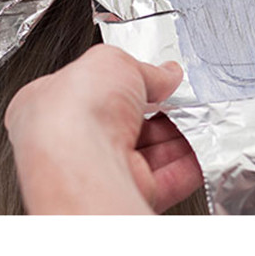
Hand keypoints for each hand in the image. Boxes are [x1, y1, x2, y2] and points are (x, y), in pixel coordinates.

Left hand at [4, 44, 202, 213]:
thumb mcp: (113, 62)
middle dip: (158, 112)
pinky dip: (186, 165)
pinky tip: (201, 150)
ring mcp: (99, 170)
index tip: (154, 78)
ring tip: (199, 121)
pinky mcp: (124, 194)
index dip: (127, 81)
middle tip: (180, 100)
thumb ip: (144, 70)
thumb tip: (165, 74)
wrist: (82, 163)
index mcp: (53, 102)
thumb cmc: (77, 110)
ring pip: (147, 152)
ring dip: (177, 137)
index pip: (95, 89)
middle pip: (125, 123)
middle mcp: (73, 141)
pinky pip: (164, 180)